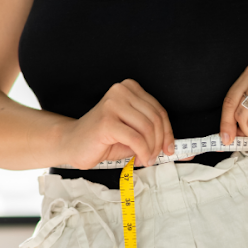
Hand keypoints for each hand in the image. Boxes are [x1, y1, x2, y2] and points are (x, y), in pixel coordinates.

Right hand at [53, 79, 175, 168]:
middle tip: (154, 157)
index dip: (168, 132)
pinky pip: (136, 139)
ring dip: (150, 149)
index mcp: (129, 89)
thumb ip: (152, 135)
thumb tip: (176, 147)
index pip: (158, 110)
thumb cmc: (102, 139)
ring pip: (148, 128)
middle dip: (159, 142)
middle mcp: (121, 91)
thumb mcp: (132, 133)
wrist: (71, 144)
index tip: (170, 148)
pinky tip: (139, 159)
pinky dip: (142, 152)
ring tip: (145, 158)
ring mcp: (112, 104)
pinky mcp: (107, 120)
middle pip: (155, 118)